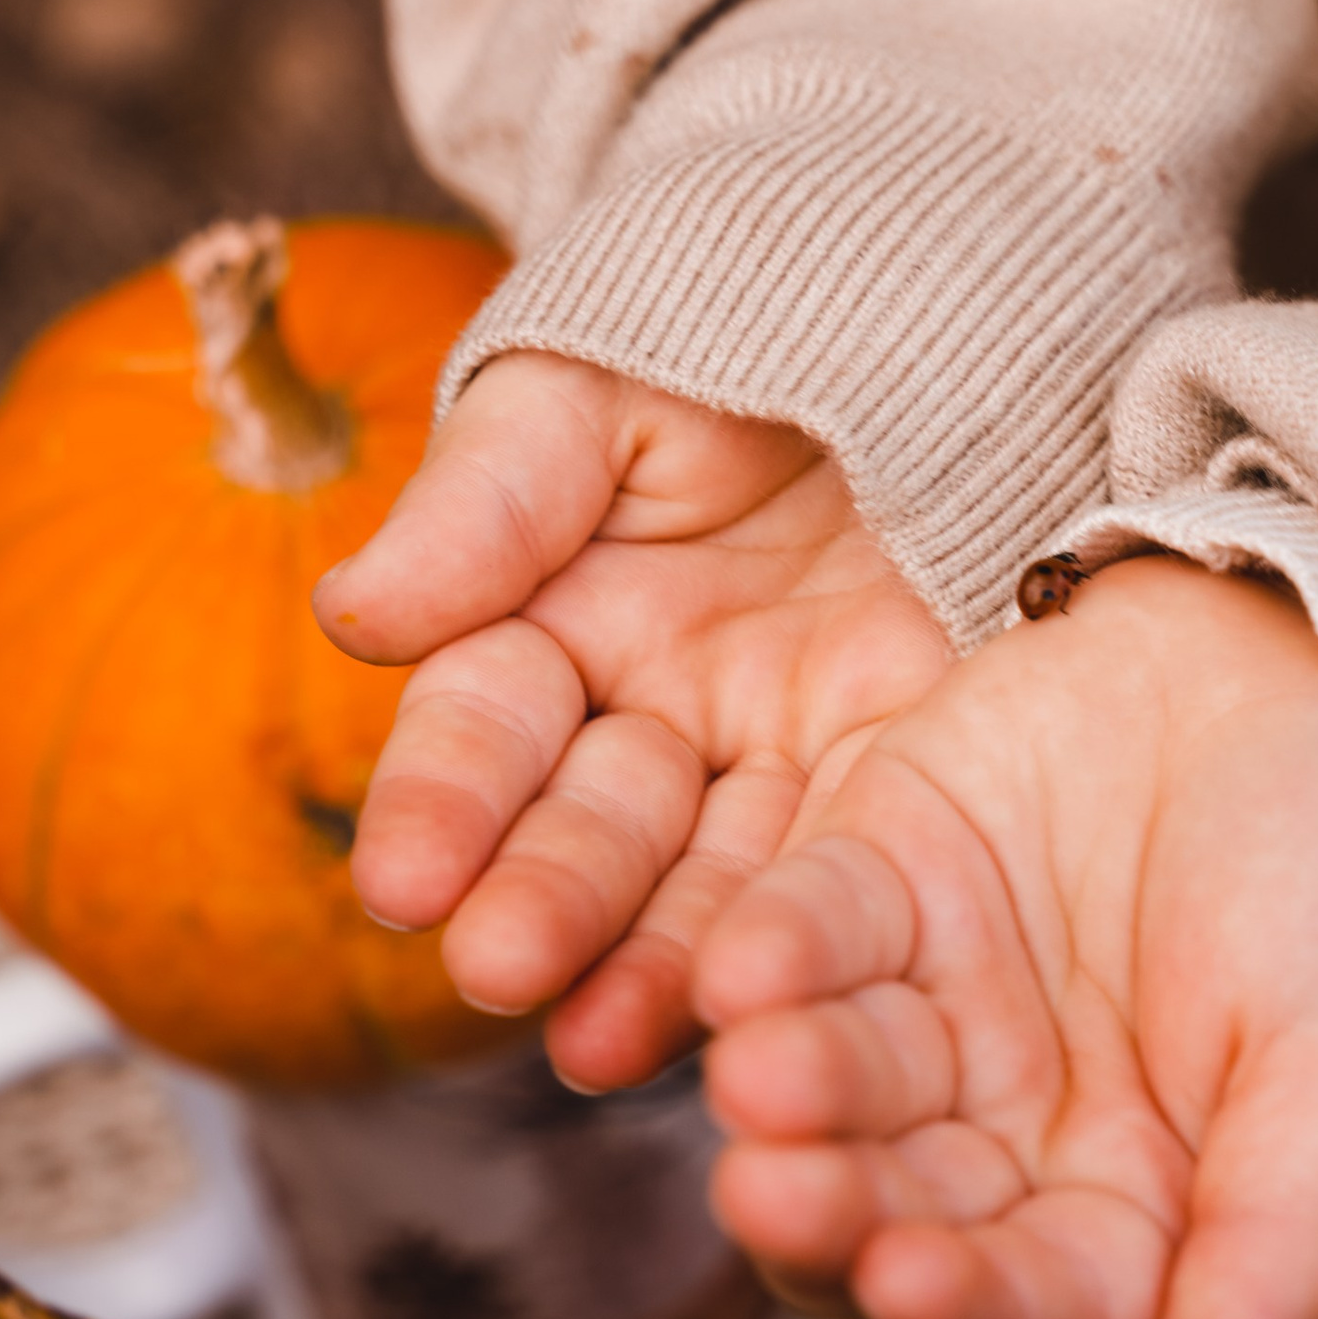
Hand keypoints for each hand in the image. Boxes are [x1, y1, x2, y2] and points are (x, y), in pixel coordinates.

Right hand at [314, 352, 947, 1089]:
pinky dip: (789, 954)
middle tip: (501, 971)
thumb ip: (493, 496)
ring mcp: (786, 748)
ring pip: (708, 882)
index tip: (406, 881)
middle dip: (544, 898)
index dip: (446, 797)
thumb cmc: (748, 294)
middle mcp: (661, 703)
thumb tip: (360, 615)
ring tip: (603, 1049)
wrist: (957, 269)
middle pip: (590, 823)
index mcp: (558, 606)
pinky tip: (754, 1023)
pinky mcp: (911, 776)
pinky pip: (841, 877)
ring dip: (651, 970)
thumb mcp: (602, 373)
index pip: (487, 721)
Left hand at [693, 555, 1317, 1318]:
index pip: (1027, 1310)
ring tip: (760, 1073)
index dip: (964, 1309)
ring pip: (830, 1087)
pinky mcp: (868, 887)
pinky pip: (802, 931)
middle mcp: (1003, 1148)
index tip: (912, 1290)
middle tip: (775, 1196)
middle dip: (830, 1214)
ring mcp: (925, 1019)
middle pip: (889, 1215)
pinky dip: (771, 949)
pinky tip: (744, 965)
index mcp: (1129, 1232)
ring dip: (789, 1088)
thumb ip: (1290, 1236)